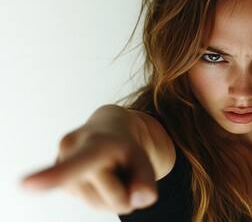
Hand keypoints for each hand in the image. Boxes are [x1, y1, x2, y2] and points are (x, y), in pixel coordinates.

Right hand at [22, 124, 157, 214]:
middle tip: (121, 168)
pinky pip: (85, 199)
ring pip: (96, 203)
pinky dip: (97, 194)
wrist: (109, 129)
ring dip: (109, 195)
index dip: (54, 176)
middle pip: (109, 198)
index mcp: (96, 143)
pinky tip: (96, 174)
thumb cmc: (126, 146)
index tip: (25, 185)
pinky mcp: (57, 174)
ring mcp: (60, 161)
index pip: (78, 163)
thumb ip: (146, 181)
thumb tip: (136, 200)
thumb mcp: (143, 159)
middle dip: (123, 193)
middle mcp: (72, 149)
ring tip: (109, 170)